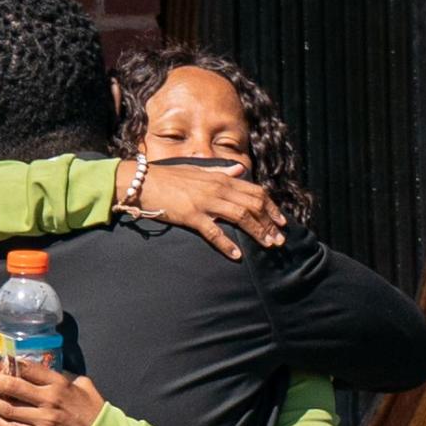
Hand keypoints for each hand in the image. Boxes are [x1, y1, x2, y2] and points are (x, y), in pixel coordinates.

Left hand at [0, 361, 105, 425]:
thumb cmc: (93, 412)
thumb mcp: (84, 386)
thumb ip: (67, 378)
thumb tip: (50, 374)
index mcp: (60, 384)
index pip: (30, 370)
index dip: (12, 364)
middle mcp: (49, 400)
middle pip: (15, 387)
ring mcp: (44, 420)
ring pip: (11, 409)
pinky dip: (2, 424)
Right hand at [115, 159, 286, 259]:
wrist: (144, 182)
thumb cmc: (170, 177)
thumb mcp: (198, 170)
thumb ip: (222, 171)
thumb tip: (241, 170)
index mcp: (221, 178)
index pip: (256, 192)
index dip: (272, 208)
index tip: (282, 222)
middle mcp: (218, 188)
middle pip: (253, 205)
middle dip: (270, 224)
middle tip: (280, 240)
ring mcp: (205, 202)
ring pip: (241, 217)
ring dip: (258, 232)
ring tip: (268, 246)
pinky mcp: (192, 216)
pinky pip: (214, 232)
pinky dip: (227, 244)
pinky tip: (237, 255)